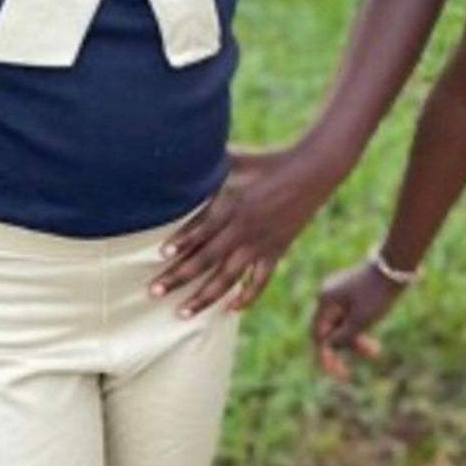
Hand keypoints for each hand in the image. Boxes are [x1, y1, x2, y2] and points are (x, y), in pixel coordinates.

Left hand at [150, 147, 333, 317]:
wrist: (311, 172)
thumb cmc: (267, 161)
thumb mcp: (234, 158)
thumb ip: (207, 164)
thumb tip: (179, 152)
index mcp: (232, 204)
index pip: (201, 227)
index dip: (181, 241)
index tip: (161, 255)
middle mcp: (243, 228)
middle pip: (206, 258)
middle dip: (179, 276)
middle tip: (154, 292)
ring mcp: (260, 244)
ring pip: (228, 277)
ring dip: (204, 297)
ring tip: (183, 313)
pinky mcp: (276, 251)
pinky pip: (259, 280)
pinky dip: (247, 296)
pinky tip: (231, 308)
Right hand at [311, 260, 405, 380]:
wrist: (395, 265)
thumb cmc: (377, 293)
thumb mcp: (361, 320)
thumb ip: (343, 338)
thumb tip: (330, 348)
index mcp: (324, 301)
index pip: (318, 336)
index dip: (326, 357)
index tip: (339, 373)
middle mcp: (327, 296)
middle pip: (330, 331)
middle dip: (347, 347)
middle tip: (370, 355)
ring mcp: (338, 294)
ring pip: (341, 325)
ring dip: (356, 340)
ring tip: (376, 351)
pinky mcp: (351, 293)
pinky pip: (349, 317)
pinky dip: (359, 328)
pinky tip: (372, 339)